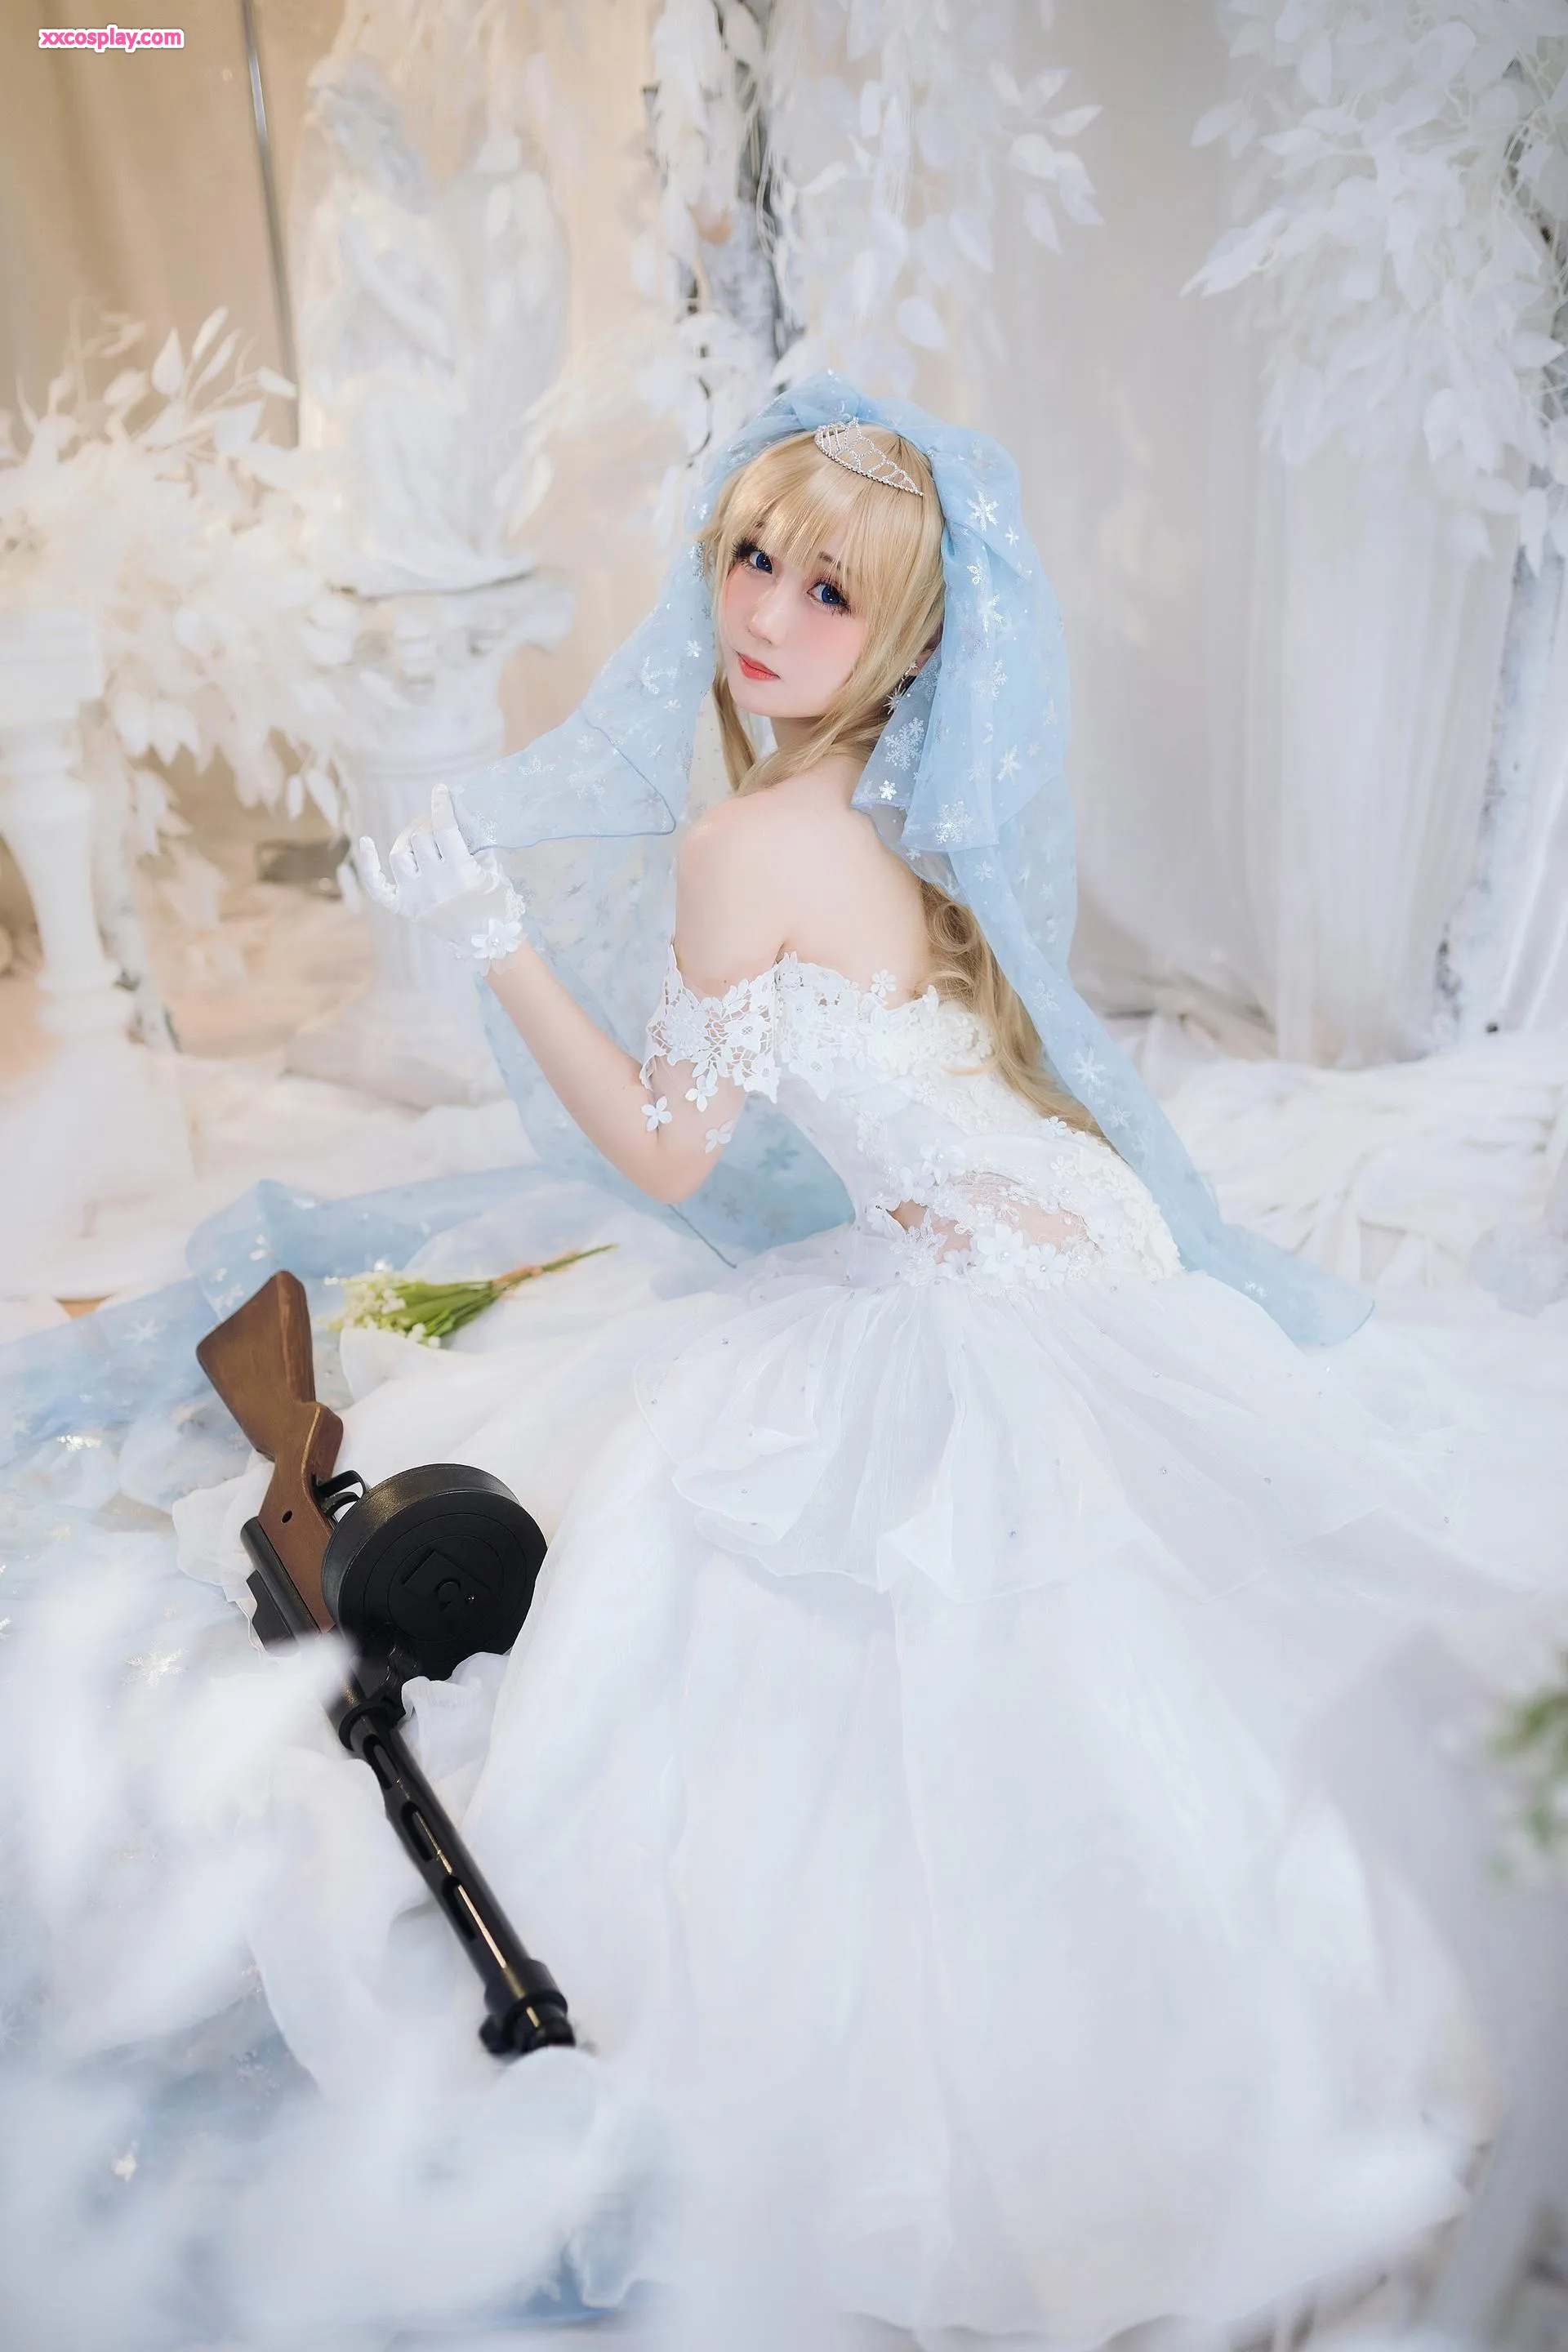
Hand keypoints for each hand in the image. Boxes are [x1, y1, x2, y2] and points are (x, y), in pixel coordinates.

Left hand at [356, 784, 526, 965]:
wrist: (486, 941)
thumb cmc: (494, 903)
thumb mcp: (493, 870)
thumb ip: (476, 842)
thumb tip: (457, 813)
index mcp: (460, 873)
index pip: (444, 829)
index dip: (441, 806)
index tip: (440, 792)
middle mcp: (435, 884)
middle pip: (420, 839)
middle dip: (428, 825)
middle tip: (436, 825)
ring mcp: (416, 897)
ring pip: (400, 855)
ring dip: (409, 840)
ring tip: (421, 839)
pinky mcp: (405, 907)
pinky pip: (379, 887)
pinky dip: (369, 865)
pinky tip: (365, 842)